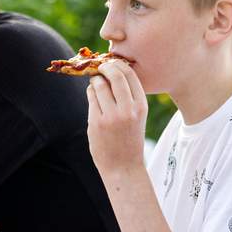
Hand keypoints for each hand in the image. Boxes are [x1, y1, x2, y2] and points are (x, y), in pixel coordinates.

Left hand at [86, 60, 147, 176]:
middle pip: (115, 75)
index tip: (112, 63)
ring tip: (96, 83)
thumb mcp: (137, 116)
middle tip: (101, 67)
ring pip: (99, 84)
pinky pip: (91, 97)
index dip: (119, 64)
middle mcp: (128, 109)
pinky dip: (91, 92)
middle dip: (105, 67)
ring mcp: (111, 116)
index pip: (130, 74)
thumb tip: (113, 71)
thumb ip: (128, 97)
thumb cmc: (129, 139)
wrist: (123, 167)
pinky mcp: (96, 122)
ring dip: (95, 80)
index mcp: (141, 106)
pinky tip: (93, 95)